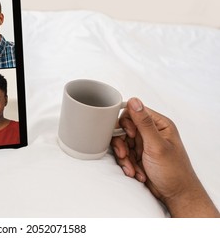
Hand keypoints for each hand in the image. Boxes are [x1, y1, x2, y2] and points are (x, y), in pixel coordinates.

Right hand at [111, 97, 218, 216]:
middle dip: (122, 144)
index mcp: (159, 124)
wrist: (175, 194)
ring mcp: (144, 144)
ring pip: (122, 143)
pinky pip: (124, 154)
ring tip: (132, 168)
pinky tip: (136, 172)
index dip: (126, 124)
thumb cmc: (174, 171)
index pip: (134, 113)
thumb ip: (144, 123)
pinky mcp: (138, 155)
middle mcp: (151, 132)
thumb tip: (135, 101)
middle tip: (125, 154)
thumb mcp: (157, 145)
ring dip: (125, 157)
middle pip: (124, 129)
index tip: (129, 135)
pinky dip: (127, 164)